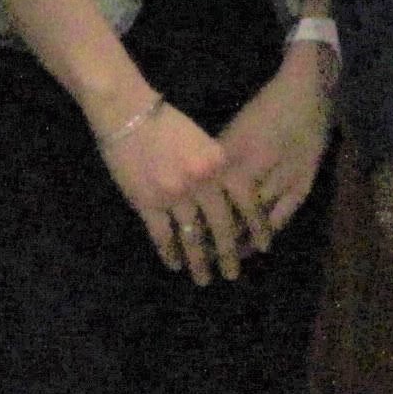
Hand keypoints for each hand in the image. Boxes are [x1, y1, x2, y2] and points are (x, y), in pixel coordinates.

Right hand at [99, 92, 255, 286]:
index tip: (265, 246)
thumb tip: (228, 198)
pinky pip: (162, 236)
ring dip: (198, 261)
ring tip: (203, 279)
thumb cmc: (166, 123)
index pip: (246, 201)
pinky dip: (169, 253)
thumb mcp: (203, 141)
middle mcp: (201, 183)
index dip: (257, 226)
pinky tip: (174, 265)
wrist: (127, 114)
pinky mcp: (147, 203)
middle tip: (233, 274)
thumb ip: (216, 168)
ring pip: (192, 238)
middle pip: (221, 227)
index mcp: (219, 164)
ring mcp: (174, 195)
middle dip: (229, 254)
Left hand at [212, 58, 336, 259]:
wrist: (308, 92)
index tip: (186, 238)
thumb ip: (217, 161)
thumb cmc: (264, 108)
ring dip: (241, 240)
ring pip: (256, 217)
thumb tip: (199, 189)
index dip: (199, 220)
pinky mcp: (303, 181)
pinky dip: (268, 230)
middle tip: (204, 258)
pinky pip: (283, 214)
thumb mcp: (233, 131)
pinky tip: (258, 245)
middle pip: (231, 210)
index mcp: (233, 151)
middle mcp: (256, 166)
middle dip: (216, 236)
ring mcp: (282, 175)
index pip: (211, 195)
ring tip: (228, 257)